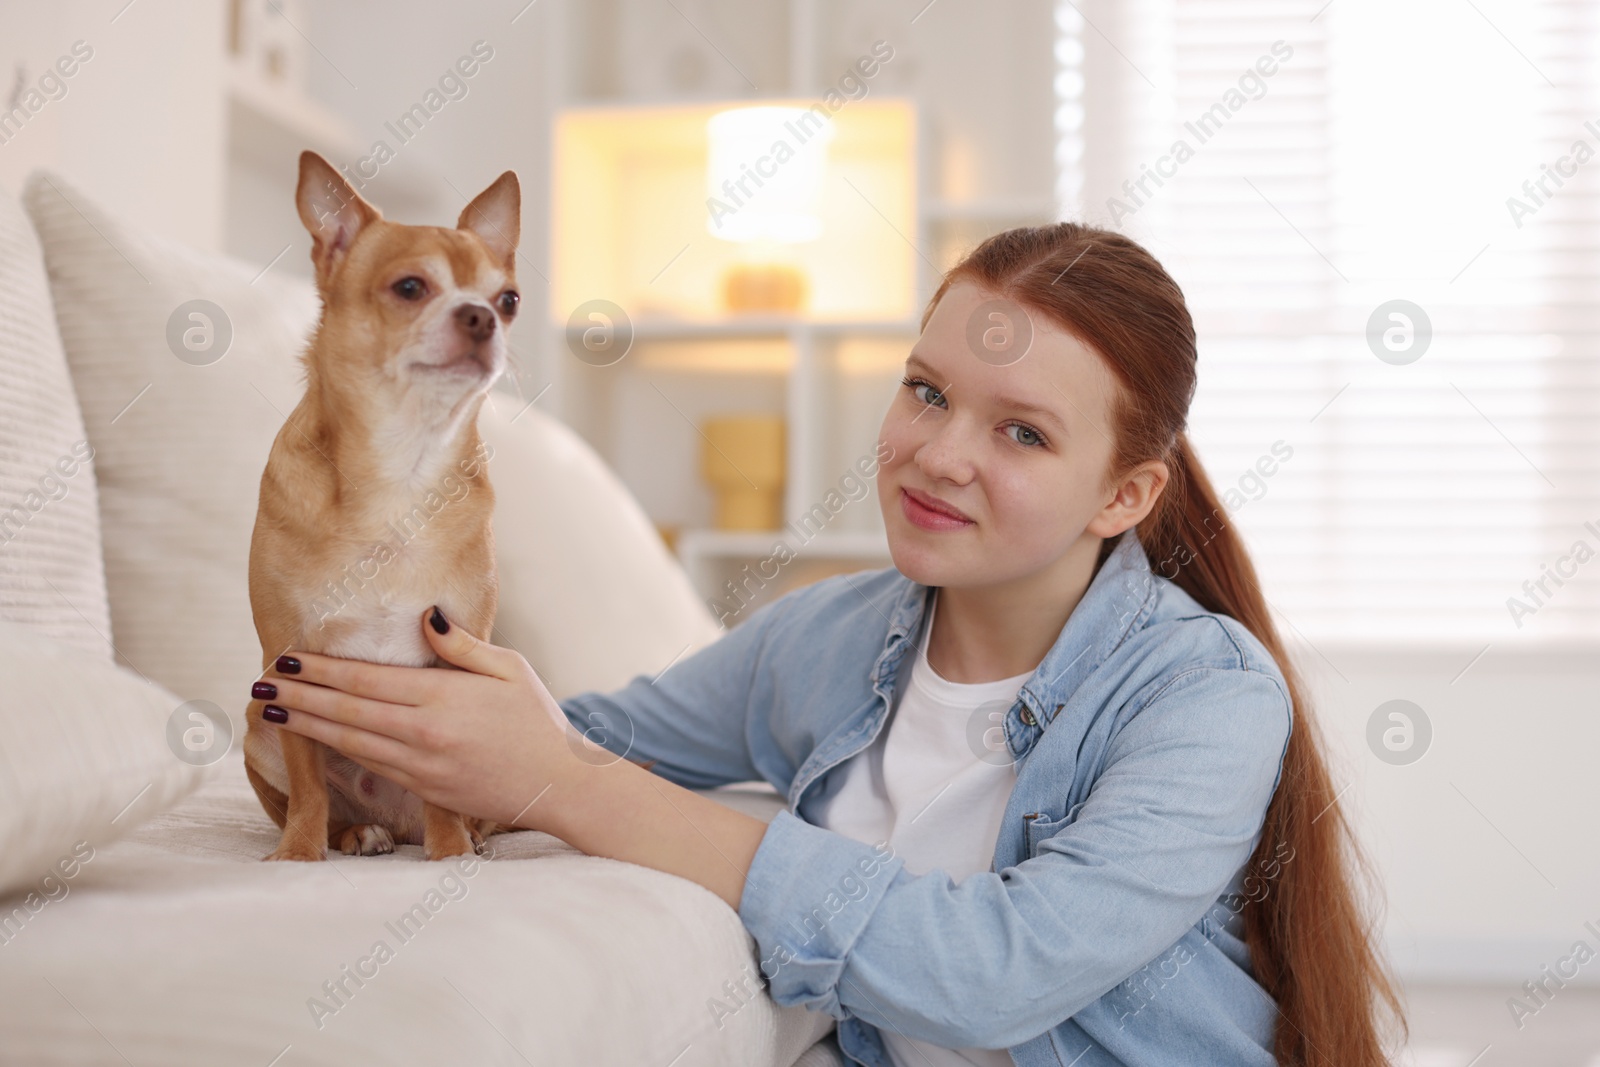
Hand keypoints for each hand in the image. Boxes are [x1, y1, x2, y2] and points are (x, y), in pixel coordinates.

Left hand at [258, 606, 581, 830]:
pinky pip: (369, 765)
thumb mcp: (509, 669)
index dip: (322, 669)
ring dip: (307, 724)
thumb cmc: (537, 720)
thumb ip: (461, 646)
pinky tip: (316, 737)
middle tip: (260, 680)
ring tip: (273, 708)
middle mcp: (423, 734)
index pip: (366, 681)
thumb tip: (425, 616)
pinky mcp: (423, 790)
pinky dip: (336, 748)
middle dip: (299, 694)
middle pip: (346, 711)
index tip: (288, 655)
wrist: (558, 785)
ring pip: (349, 742)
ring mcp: (420, 766)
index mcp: (442, 699)